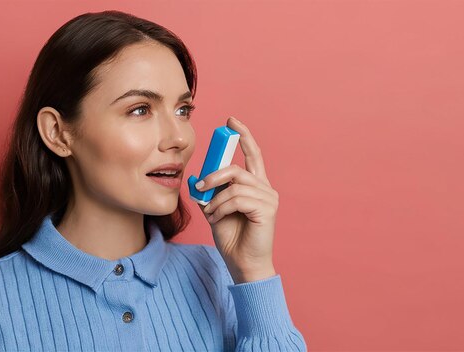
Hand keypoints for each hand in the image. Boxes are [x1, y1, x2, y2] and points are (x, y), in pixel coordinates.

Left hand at [195, 116, 278, 283]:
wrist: (242, 264)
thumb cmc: (232, 239)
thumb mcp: (215, 211)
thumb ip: (209, 194)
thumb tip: (195, 179)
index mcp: (255, 186)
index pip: (253, 154)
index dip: (243, 136)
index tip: (231, 121)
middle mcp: (265, 189)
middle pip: (237, 168)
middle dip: (214, 175)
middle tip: (200, 187)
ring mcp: (269, 199)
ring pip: (234, 185)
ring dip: (215, 199)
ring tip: (210, 213)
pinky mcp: (267, 210)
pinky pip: (237, 198)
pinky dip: (221, 207)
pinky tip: (217, 219)